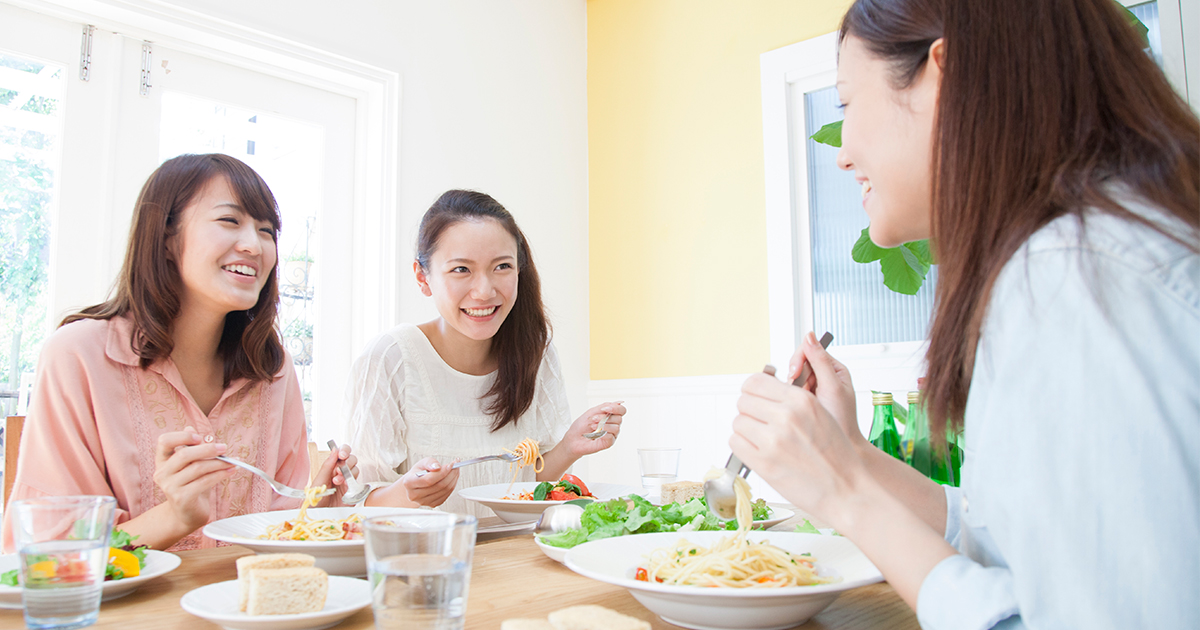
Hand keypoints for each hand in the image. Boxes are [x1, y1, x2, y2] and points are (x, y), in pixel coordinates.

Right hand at [153, 426, 232, 532]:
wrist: (186, 515)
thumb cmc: (190, 485)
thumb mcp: (189, 465)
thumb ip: (190, 448)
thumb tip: (190, 427)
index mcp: (162, 461)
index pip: (164, 441)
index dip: (181, 436)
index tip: (199, 437)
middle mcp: (162, 473)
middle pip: (184, 454)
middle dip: (207, 449)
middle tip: (224, 447)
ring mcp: (170, 487)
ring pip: (198, 468)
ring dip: (219, 463)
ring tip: (233, 461)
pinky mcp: (182, 498)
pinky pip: (205, 481)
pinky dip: (221, 474)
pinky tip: (231, 471)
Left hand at [311, 445, 358, 505]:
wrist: (318, 513)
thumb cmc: (316, 497)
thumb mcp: (319, 480)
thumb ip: (327, 465)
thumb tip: (335, 450)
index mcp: (332, 467)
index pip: (342, 453)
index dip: (344, 451)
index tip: (342, 455)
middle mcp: (341, 472)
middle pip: (352, 459)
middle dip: (347, 463)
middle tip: (339, 470)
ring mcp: (348, 481)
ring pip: (356, 470)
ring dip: (347, 474)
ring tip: (337, 481)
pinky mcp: (353, 491)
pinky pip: (358, 482)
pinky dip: (352, 482)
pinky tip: (345, 486)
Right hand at [400, 457, 459, 506]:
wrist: (414, 485)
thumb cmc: (417, 473)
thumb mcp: (422, 463)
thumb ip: (430, 463)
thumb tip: (437, 467)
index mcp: (409, 483)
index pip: (429, 480)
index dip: (442, 472)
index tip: (451, 464)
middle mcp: (414, 495)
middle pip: (439, 486)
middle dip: (451, 474)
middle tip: (456, 466)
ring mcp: (423, 502)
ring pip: (445, 490)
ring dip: (453, 479)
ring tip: (455, 470)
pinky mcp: (432, 505)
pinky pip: (446, 495)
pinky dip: (452, 485)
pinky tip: (452, 478)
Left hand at [561, 401, 625, 457]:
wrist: (573, 438)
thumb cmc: (581, 426)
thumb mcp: (592, 412)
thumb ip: (605, 406)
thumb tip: (619, 402)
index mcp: (610, 416)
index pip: (621, 410)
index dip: (616, 408)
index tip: (604, 409)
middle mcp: (613, 425)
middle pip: (619, 418)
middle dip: (604, 417)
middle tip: (593, 419)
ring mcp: (612, 434)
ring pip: (616, 427)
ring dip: (602, 425)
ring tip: (592, 426)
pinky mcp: (609, 442)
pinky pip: (611, 436)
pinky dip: (602, 433)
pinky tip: (595, 434)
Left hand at [730, 376, 869, 527]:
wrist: (848, 488)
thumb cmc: (836, 455)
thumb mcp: (819, 414)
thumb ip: (790, 401)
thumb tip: (760, 393)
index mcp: (800, 400)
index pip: (755, 382)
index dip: (752, 392)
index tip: (756, 400)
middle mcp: (786, 416)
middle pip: (744, 401)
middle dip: (750, 412)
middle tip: (761, 424)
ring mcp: (773, 439)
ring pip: (738, 422)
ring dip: (746, 430)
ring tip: (763, 441)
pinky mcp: (764, 462)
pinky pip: (735, 442)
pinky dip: (743, 446)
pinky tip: (759, 452)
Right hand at [787, 332, 860, 443]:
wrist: (840, 448)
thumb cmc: (842, 421)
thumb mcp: (832, 387)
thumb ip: (820, 361)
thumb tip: (810, 335)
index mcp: (834, 369)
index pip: (810, 350)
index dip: (799, 359)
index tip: (794, 374)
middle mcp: (824, 376)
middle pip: (800, 363)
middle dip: (796, 377)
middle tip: (798, 391)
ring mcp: (814, 389)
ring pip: (794, 378)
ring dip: (793, 389)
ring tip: (801, 402)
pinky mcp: (805, 400)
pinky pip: (791, 392)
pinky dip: (791, 398)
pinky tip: (797, 407)